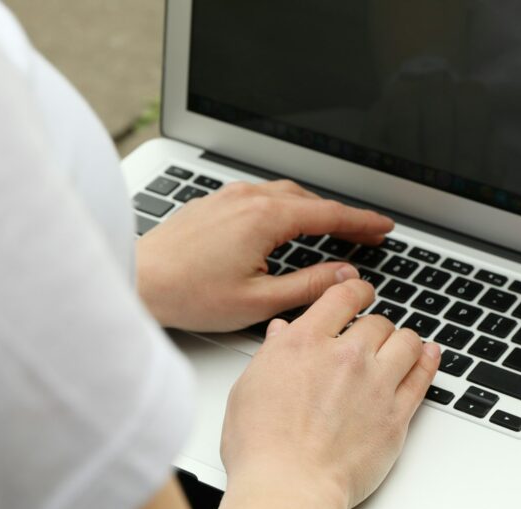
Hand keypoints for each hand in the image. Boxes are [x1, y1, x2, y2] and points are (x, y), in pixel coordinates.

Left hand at [134, 180, 392, 331]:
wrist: (137, 281)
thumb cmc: (187, 294)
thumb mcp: (258, 301)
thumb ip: (308, 286)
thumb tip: (344, 276)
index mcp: (265, 218)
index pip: (329, 214)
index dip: (362, 222)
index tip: (383, 227)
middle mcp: (248, 198)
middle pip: (310, 200)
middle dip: (342, 216)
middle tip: (367, 233)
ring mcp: (228, 197)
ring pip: (285, 195)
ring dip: (313, 209)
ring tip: (332, 228)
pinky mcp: (213, 203)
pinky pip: (261, 196)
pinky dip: (285, 207)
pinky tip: (285, 223)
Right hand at [220, 279, 440, 508]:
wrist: (289, 486)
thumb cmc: (261, 446)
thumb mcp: (249, 387)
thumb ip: (272, 355)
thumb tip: (280, 335)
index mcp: (305, 342)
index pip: (341, 297)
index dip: (355, 291)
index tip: (360, 294)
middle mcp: (345, 356)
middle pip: (376, 322)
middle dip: (374, 327)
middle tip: (371, 336)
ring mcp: (376, 384)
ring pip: (406, 342)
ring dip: (404, 341)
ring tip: (401, 345)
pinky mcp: (396, 415)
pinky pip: (423, 377)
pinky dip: (428, 361)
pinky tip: (428, 356)